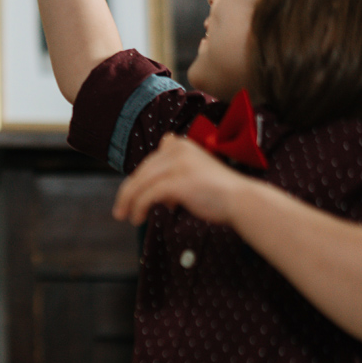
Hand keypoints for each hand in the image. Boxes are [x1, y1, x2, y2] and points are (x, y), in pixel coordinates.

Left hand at [112, 133, 252, 225]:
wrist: (241, 200)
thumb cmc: (217, 192)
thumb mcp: (192, 174)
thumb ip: (171, 175)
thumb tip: (151, 192)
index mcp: (180, 144)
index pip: (149, 163)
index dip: (141, 181)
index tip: (139, 199)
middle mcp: (177, 149)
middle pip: (142, 172)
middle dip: (128, 192)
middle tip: (120, 210)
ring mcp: (178, 164)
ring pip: (140, 183)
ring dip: (128, 201)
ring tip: (124, 216)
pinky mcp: (178, 181)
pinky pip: (148, 195)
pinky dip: (138, 207)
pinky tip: (137, 218)